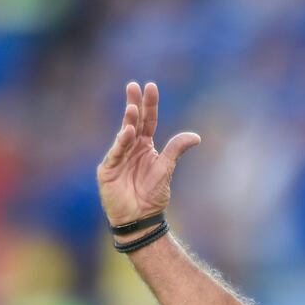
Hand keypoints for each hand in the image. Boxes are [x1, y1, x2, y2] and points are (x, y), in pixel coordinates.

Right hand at [97, 81, 200, 227]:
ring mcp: (118, 157)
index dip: (149, 104)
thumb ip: (176, 149)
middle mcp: (130, 148)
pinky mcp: (108, 169)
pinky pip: (116, 153)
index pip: (148, 120)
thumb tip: (196, 136)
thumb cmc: (152, 195)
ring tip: (133, 108)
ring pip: (123, 135)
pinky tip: (127, 132)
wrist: (140, 218)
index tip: (151, 86)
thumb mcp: (166, 168)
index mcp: (145, 146)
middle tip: (133, 86)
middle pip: (132, 121)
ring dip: (128, 121)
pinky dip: (121, 143)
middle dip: (133, 103)